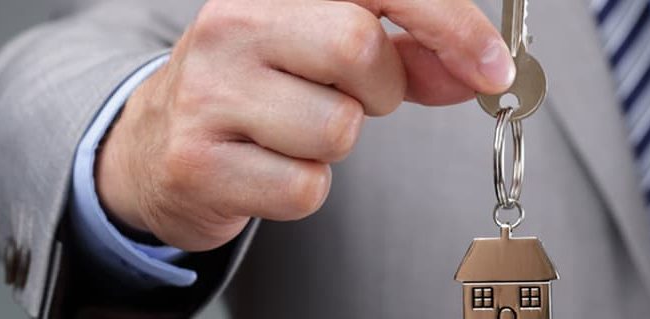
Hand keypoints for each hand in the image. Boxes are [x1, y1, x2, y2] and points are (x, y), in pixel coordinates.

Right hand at [96, 0, 513, 250]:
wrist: (157, 144)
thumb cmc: (260, 89)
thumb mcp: (328, 54)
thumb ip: (407, 55)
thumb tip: (479, 68)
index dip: (449, 23)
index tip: (493, 66)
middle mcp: (232, 24)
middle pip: (357, 48)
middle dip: (380, 88)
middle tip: (354, 97)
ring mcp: (208, 93)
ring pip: (337, 128)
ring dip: (339, 142)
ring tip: (296, 129)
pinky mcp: (198, 160)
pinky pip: (306, 187)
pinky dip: (306, 188)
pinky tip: (270, 166)